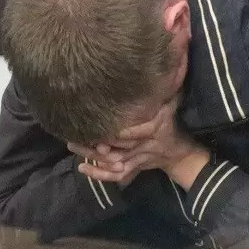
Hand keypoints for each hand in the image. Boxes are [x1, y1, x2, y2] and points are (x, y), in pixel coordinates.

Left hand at [69, 99, 205, 186]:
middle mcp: (141, 146)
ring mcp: (136, 159)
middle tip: (73, 134)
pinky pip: (115, 175)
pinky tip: (82, 167)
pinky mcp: (131, 168)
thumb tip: (159, 72)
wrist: (176, 152)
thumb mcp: (169, 106)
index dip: (114, 130)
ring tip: (72, 146)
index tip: (97, 122)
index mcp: (151, 129)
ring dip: (91, 156)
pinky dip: (98, 174)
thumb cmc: (169, 125)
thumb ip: (162, 92)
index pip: (131, 131)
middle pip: (115, 148)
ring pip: (111, 162)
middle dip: (93, 143)